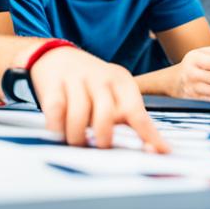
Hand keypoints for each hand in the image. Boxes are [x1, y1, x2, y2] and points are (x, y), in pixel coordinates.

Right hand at [29, 46, 168, 152]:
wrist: (57, 55)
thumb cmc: (91, 85)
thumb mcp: (115, 94)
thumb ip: (133, 121)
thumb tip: (156, 150)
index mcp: (122, 82)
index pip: (137, 113)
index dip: (146, 135)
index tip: (155, 153)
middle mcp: (101, 78)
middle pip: (107, 116)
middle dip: (103, 138)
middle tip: (98, 147)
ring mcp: (76, 79)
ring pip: (79, 116)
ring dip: (77, 137)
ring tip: (77, 142)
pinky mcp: (53, 84)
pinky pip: (55, 112)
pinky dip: (57, 128)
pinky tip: (59, 133)